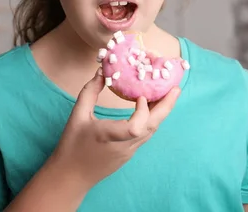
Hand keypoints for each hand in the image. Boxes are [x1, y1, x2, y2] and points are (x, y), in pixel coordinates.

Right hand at [48, 69, 180, 189]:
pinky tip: (151, 109)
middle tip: (176, 89)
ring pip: (151, 132)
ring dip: (161, 114)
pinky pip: (145, 135)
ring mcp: (128, 152)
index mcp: (109, 136)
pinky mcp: (129, 155)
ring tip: (167, 95)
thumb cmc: (72, 145)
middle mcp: (123, 146)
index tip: (140, 97)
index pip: (135, 128)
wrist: (71, 176)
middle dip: (166, 107)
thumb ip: (90, 92)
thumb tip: (102, 72)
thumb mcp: (77, 115)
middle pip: (152, 127)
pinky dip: (151, 121)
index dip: (143, 111)